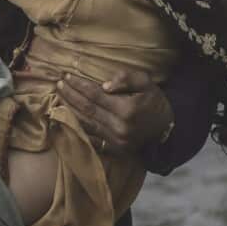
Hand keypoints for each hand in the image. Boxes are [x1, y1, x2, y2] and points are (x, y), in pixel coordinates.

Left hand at [57, 70, 172, 153]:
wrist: (168, 129)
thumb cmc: (154, 101)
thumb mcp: (146, 83)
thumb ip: (126, 79)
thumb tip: (104, 85)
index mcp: (127, 110)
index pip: (95, 95)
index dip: (79, 85)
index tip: (66, 76)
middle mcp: (119, 127)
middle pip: (86, 108)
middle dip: (70, 95)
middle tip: (58, 84)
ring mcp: (115, 140)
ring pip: (85, 123)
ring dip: (69, 109)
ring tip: (59, 97)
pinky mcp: (114, 149)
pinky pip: (90, 137)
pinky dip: (76, 127)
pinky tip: (65, 117)